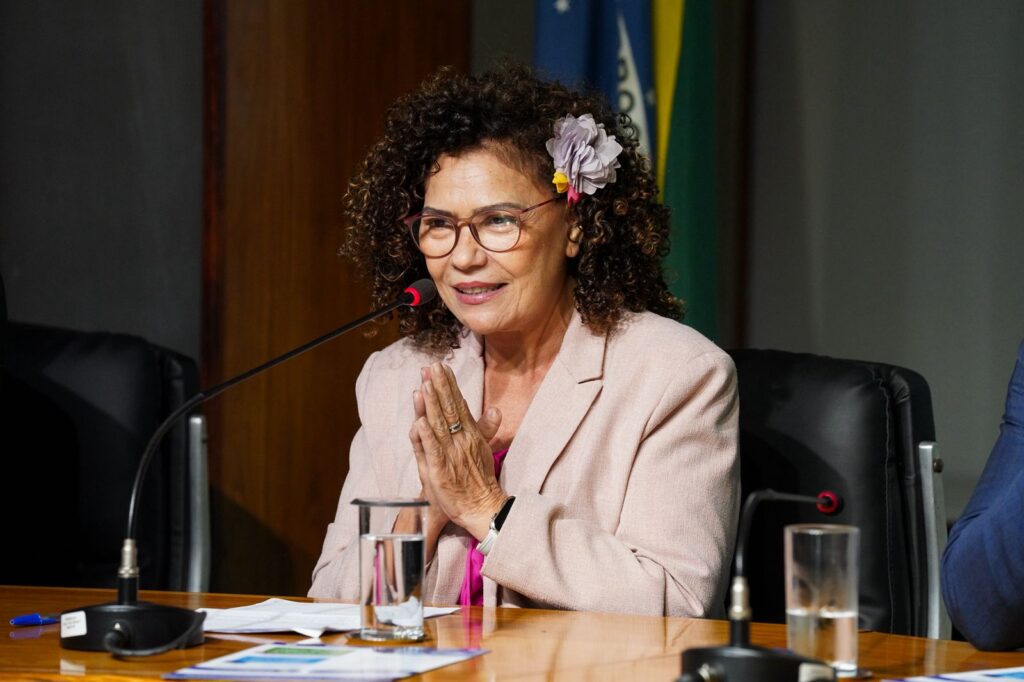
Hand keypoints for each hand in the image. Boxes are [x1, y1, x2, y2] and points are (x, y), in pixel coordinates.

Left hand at [410, 362, 504, 539]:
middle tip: (431, 366)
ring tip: (424, 385)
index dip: (449, 386)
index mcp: (470, 435)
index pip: (458, 405)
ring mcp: (450, 456)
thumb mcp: (484, 450)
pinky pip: (432, 452)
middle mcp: (461, 441)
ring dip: (431, 405)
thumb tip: (495, 409)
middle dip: (439, 387)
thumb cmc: (479, 480)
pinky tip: (419, 422)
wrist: (482, 508)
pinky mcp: (440, 472)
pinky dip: (426, 437)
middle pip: (448, 410)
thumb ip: (485, 429)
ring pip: (439, 426)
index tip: (441, 367)